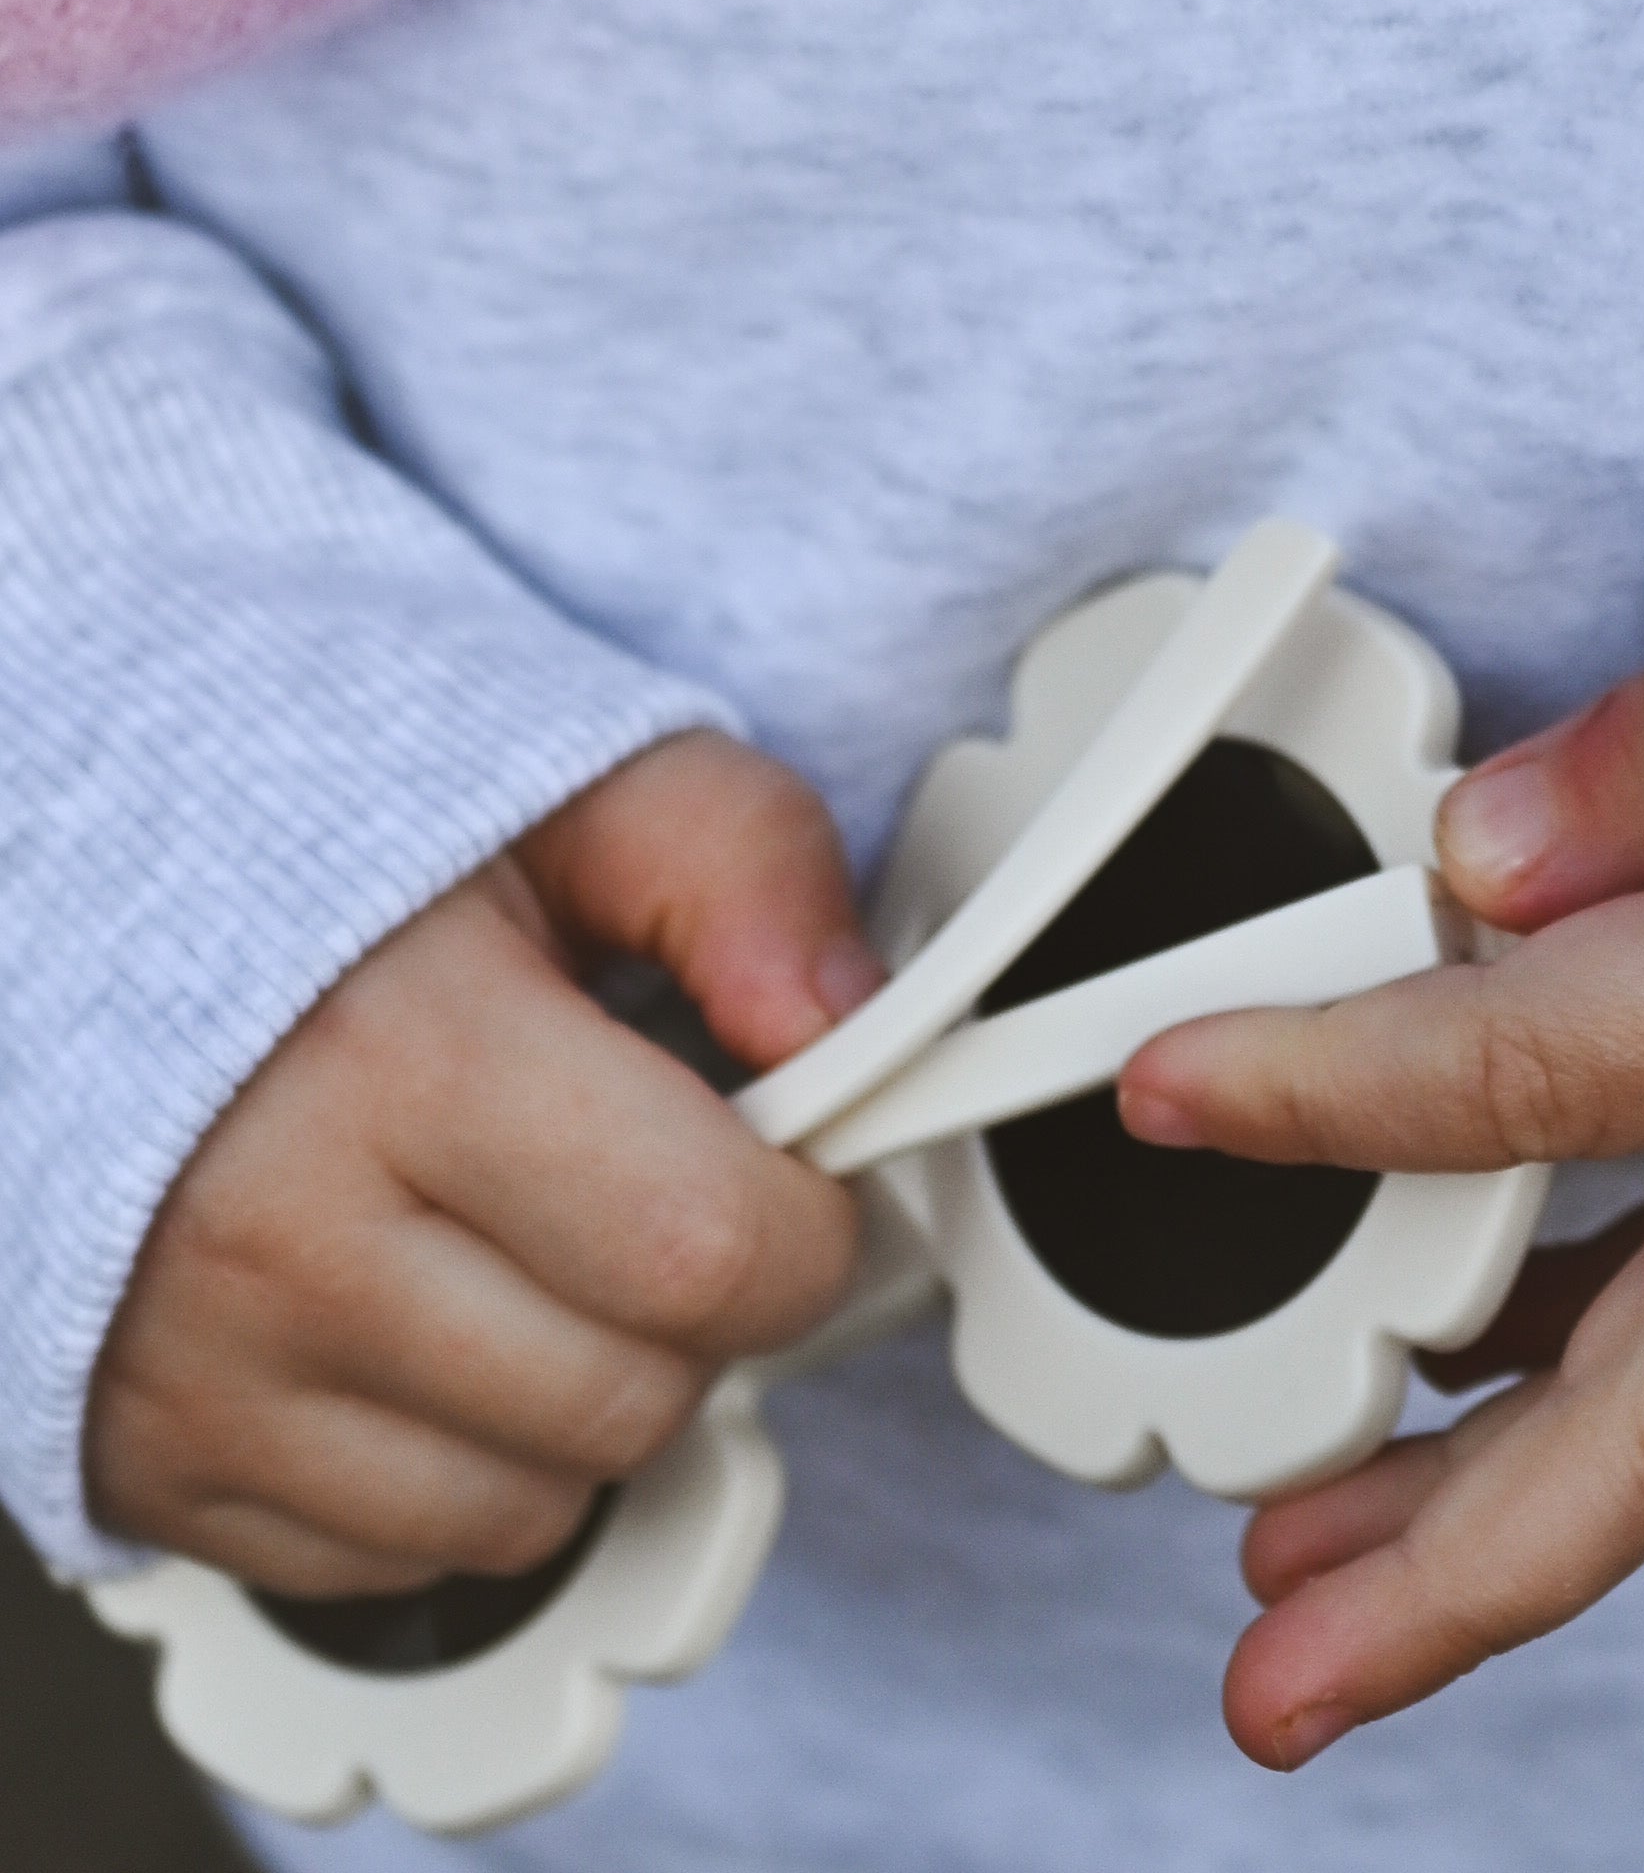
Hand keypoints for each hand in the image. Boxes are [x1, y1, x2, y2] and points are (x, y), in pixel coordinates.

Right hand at [88, 734, 872, 1596]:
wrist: (95, 916)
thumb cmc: (341, 866)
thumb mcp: (568, 785)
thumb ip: (740, 862)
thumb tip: (844, 1015)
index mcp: (403, 1050)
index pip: (703, 1246)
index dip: (804, 1221)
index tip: (794, 1168)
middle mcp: (286, 1233)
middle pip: (630, 1398)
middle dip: (697, 1310)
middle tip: (650, 1191)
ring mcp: (209, 1371)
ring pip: (528, 1509)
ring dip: (578, 1401)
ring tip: (528, 1248)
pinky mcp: (157, 1467)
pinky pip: (397, 1563)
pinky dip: (452, 1465)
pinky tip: (426, 1319)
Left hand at [1118, 636, 1643, 1771]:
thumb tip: (1477, 855)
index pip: (1530, 1074)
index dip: (1326, 1090)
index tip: (1164, 1091)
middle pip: (1633, 1428)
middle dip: (1445, 1582)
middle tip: (1270, 1690)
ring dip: (1477, 1515)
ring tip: (1293, 1582)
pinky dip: (1559, 1389)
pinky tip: (1441, 1382)